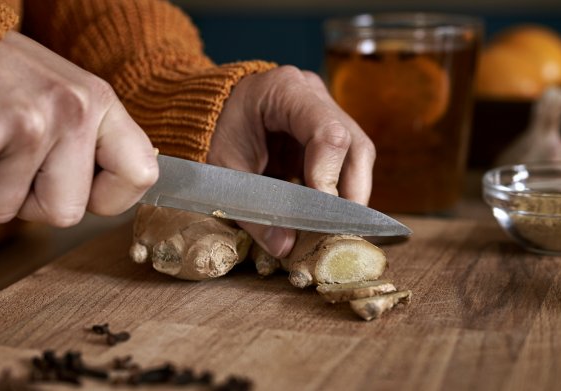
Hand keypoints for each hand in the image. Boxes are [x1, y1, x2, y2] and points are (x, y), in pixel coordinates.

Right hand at [0, 31, 158, 225]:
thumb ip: (83, 139)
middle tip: (3, 166)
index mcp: (97, 101)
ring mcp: (27, 125)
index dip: (106, 198)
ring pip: (3, 212)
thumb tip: (102, 198)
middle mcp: (71, 111)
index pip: (140, 174)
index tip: (75, 190)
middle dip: (26, 204)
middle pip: (65, 213)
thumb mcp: (56, 91)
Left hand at [208, 66, 375, 257]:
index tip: (319, 214)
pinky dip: (337, 192)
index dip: (330, 177)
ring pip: (357, 156)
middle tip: (336, 232)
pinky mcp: (324, 133)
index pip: (329, 133)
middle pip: (355, 146)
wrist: (203, 111)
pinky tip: (322, 216)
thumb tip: (285, 247)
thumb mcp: (223, 172)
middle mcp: (313, 95)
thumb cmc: (210, 132)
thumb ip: (253, 209)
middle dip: (350, 194)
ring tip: (329, 228)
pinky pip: (344, 164)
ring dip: (349, 196)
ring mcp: (323, 111)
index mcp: (285, 91)